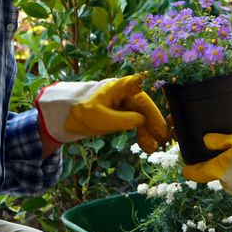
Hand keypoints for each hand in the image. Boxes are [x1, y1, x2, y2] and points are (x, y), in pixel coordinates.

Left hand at [37, 74, 168, 151]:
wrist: (68, 119)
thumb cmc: (82, 113)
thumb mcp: (101, 118)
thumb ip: (122, 119)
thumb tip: (142, 120)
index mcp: (118, 88)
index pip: (137, 83)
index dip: (150, 84)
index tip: (156, 86)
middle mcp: (125, 93)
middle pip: (145, 104)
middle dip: (154, 121)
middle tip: (163, 138)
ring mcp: (126, 103)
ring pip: (143, 116)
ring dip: (149, 131)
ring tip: (152, 148)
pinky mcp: (124, 113)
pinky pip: (138, 123)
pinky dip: (142, 134)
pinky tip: (147, 146)